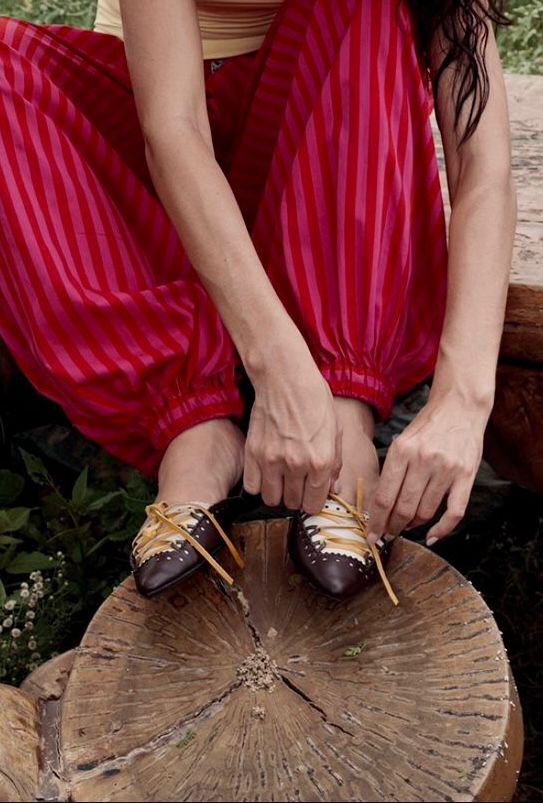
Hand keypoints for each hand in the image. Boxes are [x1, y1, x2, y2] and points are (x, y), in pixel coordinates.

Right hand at [243, 339, 341, 514]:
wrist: (286, 379)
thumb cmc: (314, 400)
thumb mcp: (335, 432)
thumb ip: (334, 464)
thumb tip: (332, 488)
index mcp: (320, 461)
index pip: (314, 504)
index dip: (313, 503)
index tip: (310, 497)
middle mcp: (296, 465)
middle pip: (293, 503)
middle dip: (296, 497)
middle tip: (297, 484)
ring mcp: (271, 460)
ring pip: (271, 499)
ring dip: (277, 493)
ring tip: (281, 480)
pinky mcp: (253, 452)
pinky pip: (252, 487)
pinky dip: (258, 484)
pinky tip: (266, 473)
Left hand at [367, 391, 488, 545]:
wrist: (459, 407)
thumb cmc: (427, 426)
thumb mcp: (402, 441)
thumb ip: (393, 470)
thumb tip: (381, 506)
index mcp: (402, 450)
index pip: (384, 497)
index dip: (376, 522)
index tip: (372, 534)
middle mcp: (423, 460)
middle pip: (403, 508)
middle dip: (392, 527)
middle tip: (388, 533)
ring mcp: (446, 469)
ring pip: (425, 512)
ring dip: (413, 526)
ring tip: (407, 527)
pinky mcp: (466, 476)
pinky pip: (454, 512)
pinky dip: (442, 529)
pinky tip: (432, 536)